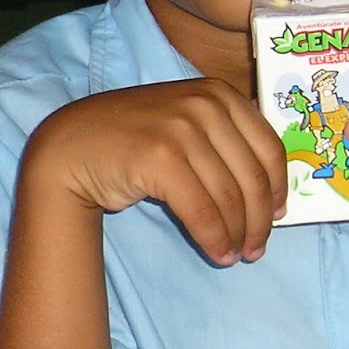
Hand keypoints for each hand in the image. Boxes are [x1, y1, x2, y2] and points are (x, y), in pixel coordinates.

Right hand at [25, 79, 286, 263]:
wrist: (70, 146)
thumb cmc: (129, 139)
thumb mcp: (183, 123)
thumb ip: (221, 139)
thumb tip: (268, 191)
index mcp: (218, 93)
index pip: (268, 147)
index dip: (278, 188)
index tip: (277, 216)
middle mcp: (204, 105)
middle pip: (252, 176)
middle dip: (260, 220)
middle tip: (256, 248)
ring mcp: (180, 129)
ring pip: (229, 197)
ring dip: (238, 234)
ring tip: (236, 255)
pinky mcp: (159, 157)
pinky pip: (201, 209)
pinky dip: (214, 237)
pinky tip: (217, 253)